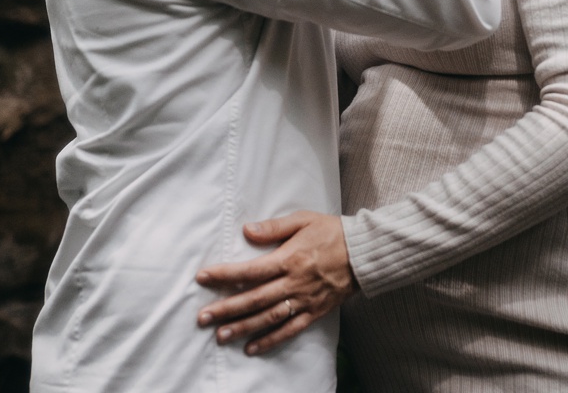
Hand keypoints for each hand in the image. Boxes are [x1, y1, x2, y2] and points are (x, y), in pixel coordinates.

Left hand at [195, 211, 357, 355]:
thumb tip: (246, 230)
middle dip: (226, 308)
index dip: (225, 275)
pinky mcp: (314, 312)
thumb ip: (274, 228)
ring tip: (221, 336)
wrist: (364, 253)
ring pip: (269, 318)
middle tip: (203, 317)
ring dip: (244, 328)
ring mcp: (304, 300)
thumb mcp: (303, 220)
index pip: (250, 270)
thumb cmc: (332, 232)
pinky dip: (271, 340)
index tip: (202, 278)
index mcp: (289, 259)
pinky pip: (290, 330)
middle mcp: (294, 283)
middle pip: (255, 299)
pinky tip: (252, 348)